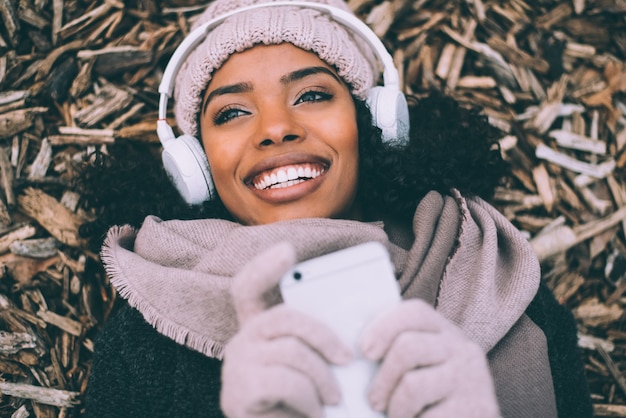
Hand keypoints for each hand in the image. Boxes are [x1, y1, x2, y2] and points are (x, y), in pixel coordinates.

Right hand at [220, 242, 352, 417]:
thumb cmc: (302, 406)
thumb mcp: (310, 368)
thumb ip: (316, 344)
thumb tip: (349, 329)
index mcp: (257, 332)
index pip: (247, 288)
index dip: (264, 267)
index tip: (287, 250)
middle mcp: (240, 343)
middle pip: (284, 317)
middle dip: (323, 335)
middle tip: (348, 358)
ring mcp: (236, 366)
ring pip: (292, 351)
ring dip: (323, 378)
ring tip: (335, 399)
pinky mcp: (239, 392)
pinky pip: (288, 381)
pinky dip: (310, 399)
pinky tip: (314, 413)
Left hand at [360, 299, 499, 417]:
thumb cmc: (435, 402)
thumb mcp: (422, 369)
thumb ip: (399, 355)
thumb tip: (354, 354)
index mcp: (446, 333)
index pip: (414, 312)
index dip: (383, 327)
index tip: (365, 352)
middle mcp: (463, 349)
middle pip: (407, 347)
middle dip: (383, 378)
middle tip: (375, 401)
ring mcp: (472, 379)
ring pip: (413, 385)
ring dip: (396, 408)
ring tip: (398, 417)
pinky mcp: (477, 408)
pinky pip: (429, 416)